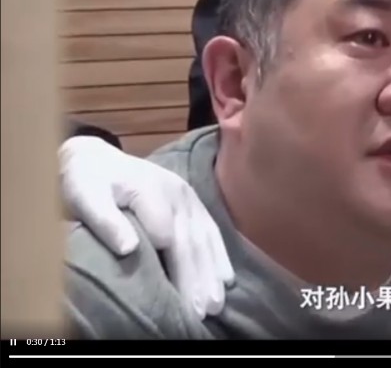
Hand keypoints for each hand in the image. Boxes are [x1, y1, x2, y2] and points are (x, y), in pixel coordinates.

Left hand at [59, 136, 233, 317]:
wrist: (95, 158)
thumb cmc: (86, 182)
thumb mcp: (84, 196)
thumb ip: (105, 221)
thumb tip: (129, 249)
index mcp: (150, 190)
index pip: (168, 235)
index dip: (175, 269)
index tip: (179, 301)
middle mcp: (177, 193)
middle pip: (190, 241)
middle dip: (198, 278)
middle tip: (203, 311)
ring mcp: (189, 198)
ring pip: (205, 238)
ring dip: (212, 272)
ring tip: (216, 303)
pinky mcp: (194, 203)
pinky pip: (212, 231)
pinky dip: (220, 256)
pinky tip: (226, 277)